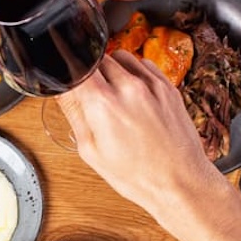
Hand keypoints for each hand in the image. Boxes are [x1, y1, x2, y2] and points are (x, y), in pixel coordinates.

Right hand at [57, 50, 215, 211]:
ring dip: (112, 70)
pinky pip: (144, 65)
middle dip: (90, 74)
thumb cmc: (136, 175)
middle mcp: (128, 88)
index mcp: (103, 104)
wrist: (178, 183)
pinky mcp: (168, 87)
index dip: (70, 72)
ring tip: (114, 96)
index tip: (69, 80)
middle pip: (97, 59)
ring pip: (120, 57)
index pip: (77, 66)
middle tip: (93, 98)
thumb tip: (61, 90)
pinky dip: (134, 74)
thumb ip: (74, 113)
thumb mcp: (91, 150)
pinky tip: (133, 97)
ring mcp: (151, 85)